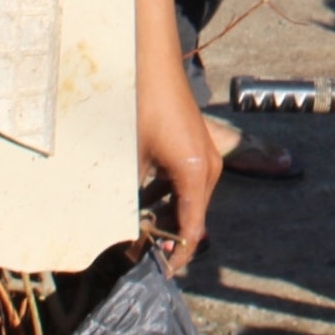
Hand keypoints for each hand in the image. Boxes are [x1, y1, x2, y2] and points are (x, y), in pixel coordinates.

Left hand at [138, 59, 219, 274]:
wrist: (150, 62)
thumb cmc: (139, 106)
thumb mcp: (131, 159)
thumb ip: (132, 196)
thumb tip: (125, 228)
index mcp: (196, 174)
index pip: (192, 231)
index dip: (177, 257)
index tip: (161, 273)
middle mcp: (209, 168)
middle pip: (193, 218)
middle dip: (169, 238)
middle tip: (138, 253)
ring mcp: (206, 155)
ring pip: (190, 200)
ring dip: (168, 216)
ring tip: (138, 230)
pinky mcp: (197, 145)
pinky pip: (187, 182)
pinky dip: (169, 196)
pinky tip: (144, 199)